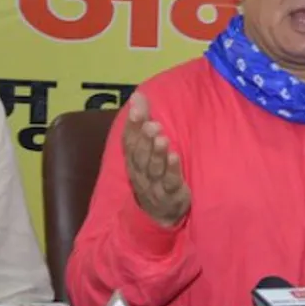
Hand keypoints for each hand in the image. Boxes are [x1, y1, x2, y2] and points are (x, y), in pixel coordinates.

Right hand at [122, 92, 190, 227]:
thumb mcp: (145, 146)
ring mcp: (154, 185)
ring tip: (163, 139)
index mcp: (132, 159)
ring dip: (157, 153)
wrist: (161, 210)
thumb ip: (142, 120)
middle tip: (153, 124)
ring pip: (153, 169)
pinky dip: (172, 169)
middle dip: (145, 139)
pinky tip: (175, 157)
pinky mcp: (171, 194)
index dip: (133, 125)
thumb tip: (137, 95)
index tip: (138, 109)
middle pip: (140, 155)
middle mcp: (140, 172)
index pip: (128, 140)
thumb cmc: (152, 171)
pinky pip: (170, 182)